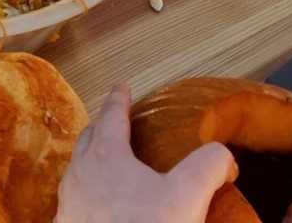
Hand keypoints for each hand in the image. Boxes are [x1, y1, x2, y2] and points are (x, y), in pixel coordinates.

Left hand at [56, 85, 236, 222]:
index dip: (119, 99)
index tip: (121, 87)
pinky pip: (72, 200)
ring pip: (76, 169)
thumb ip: (208, 166)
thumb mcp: (187, 196)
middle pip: (88, 139)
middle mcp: (80, 173)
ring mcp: (68, 202)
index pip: (111, 116)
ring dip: (89, 160)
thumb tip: (223, 155)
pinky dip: (84, 192)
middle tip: (112, 121)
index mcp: (106, 155)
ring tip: (103, 162)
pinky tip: (95, 205)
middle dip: (101, 126)